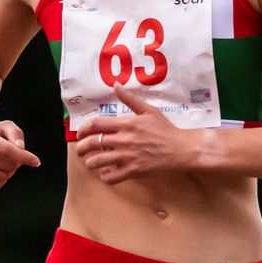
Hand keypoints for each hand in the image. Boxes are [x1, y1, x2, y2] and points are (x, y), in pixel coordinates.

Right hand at [0, 120, 40, 190]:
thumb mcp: (7, 127)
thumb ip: (16, 134)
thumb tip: (21, 147)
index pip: (6, 150)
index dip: (24, 156)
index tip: (37, 162)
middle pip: (8, 165)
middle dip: (16, 162)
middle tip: (11, 155)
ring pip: (3, 176)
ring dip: (9, 171)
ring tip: (1, 161)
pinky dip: (2, 179)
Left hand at [71, 88, 202, 183]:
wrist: (181, 149)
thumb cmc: (165, 129)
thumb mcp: (149, 110)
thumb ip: (130, 99)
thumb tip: (116, 85)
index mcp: (126, 124)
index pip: (96, 124)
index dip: (83, 129)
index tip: (80, 134)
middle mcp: (124, 140)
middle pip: (92, 143)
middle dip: (81, 148)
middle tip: (80, 151)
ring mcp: (127, 156)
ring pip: (98, 161)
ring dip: (91, 162)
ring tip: (92, 162)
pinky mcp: (133, 171)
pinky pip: (111, 177)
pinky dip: (105, 176)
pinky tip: (106, 173)